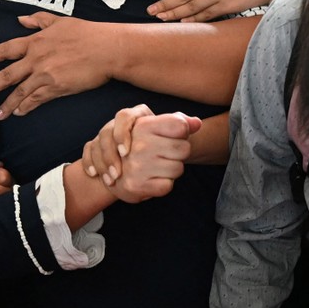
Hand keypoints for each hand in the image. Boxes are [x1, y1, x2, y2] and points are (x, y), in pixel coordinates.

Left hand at [0, 12, 115, 118]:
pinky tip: (18, 113)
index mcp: (35, 40)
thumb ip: (38, 20)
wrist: (107, 49)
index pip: (5, 50)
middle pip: (6, 75)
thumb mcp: (60, 21)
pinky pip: (36, 99)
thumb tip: (20, 19)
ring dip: (6, 104)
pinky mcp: (57, 87)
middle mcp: (36, 58)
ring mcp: (45, 74)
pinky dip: (26, 106)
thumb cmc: (87, 33)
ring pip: (20, 92)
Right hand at [83, 106, 200, 202]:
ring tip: (157, 167)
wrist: (111, 171)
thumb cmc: (138, 144)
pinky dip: (163, 184)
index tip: (171, 136)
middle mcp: (139, 144)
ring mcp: (137, 166)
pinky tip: (152, 179)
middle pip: (184, 149)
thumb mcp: (154, 126)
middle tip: (164, 155)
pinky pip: (168, 186)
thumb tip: (197, 123)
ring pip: (178, 168)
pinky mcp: (136, 186)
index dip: (181, 133)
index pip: (180, 127)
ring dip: (171, 170)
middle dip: (178, 153)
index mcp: (142, 125)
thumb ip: (178, 121)